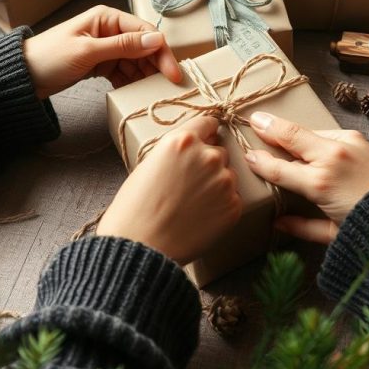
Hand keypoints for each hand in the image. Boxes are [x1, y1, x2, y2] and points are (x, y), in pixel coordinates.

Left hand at [23, 5, 181, 98]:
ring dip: (145, 76)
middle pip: (144, 47)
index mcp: (107, 18)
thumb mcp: (88, 52)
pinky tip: (136, 94)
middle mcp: (110, 29)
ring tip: (154, 94)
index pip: (145, 32)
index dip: (162, 52)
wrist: (22, 77)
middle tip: (170, 89)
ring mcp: (106, 47)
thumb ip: (123, 46)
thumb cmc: (50, 58)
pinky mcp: (101, 64)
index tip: (173, 74)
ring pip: (136, 61)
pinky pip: (124, 72)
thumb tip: (157, 39)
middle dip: (156, 67)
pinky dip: (130, 82)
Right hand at [97, 116, 241, 263]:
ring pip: (227, 175)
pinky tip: (200, 217)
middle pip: (219, 151)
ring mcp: (224, 181)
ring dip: (216, 184)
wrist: (140, 246)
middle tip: (190, 184)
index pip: (208, 122)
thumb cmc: (135, 207)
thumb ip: (177, 151)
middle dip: (208, 163)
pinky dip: (221, 206)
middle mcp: (208, 155)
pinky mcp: (233, 206)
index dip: (206, 132)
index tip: (207, 138)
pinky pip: (232, 198)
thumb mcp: (149, 163)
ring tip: (193, 204)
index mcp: (183, 140)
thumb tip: (195, 148)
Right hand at [245, 112, 368, 243]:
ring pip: (309, 131)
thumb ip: (302, 227)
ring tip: (276, 126)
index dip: (260, 161)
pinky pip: (328, 133)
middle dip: (270, 127)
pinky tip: (310, 141)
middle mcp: (331, 158)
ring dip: (293, 131)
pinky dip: (315, 136)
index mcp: (320, 183)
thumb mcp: (333, 235)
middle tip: (253, 119)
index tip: (247, 156)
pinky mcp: (359, 139)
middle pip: (291, 136)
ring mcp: (346, 144)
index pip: (279, 168)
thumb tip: (278, 223)